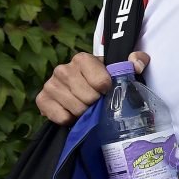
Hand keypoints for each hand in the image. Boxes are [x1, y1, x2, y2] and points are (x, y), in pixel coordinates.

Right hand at [35, 51, 149, 123]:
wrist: (80, 91)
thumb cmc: (102, 80)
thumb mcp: (120, 69)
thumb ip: (135, 62)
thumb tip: (137, 63)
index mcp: (82, 59)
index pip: (100, 81)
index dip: (107, 90)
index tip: (108, 91)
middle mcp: (63, 69)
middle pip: (87, 97)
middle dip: (96, 103)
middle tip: (97, 102)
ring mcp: (50, 84)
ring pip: (75, 108)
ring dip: (84, 113)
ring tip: (86, 108)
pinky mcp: (41, 100)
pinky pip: (59, 116)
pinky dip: (69, 120)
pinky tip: (73, 115)